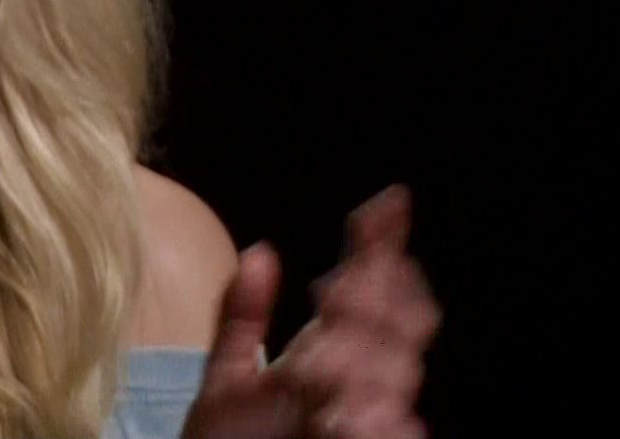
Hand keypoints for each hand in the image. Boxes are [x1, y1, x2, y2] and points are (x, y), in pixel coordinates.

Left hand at [181, 185, 440, 438]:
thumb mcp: (226, 382)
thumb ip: (243, 318)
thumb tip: (263, 250)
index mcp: (328, 355)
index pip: (369, 291)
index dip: (380, 247)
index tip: (389, 203)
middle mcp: (360, 384)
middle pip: (392, 326)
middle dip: (370, 305)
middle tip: (333, 298)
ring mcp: (372, 417)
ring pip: (393, 374)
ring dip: (365, 360)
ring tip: (328, 363)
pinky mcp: (378, 437)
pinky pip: (388, 428)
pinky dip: (374, 420)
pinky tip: (349, 414)